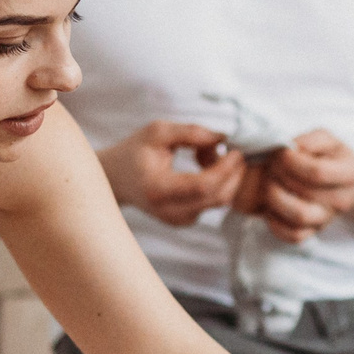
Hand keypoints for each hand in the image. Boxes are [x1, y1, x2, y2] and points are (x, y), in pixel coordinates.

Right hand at [100, 121, 245, 225]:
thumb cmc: (136, 151)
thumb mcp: (158, 132)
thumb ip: (191, 133)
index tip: (236, 151)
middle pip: (217, 198)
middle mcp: (169, 212)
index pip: (203, 186)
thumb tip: (223, 137)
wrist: (118, 178)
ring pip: (219, 200)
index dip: (225, 169)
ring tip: (203, 152)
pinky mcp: (186, 221)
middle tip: (229, 149)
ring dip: (223, 176)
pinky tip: (201, 165)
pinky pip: (213, 202)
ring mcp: (178, 220)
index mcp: (158, 189)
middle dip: (232, 173)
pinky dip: (216, 183)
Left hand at [258, 130, 353, 242]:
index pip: (317, 172)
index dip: (291, 160)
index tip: (283, 153)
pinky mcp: (314, 232)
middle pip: (303, 191)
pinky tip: (272, 206)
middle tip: (272, 165)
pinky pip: (293, 236)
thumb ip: (311, 140)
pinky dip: (276, 223)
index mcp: (348, 174)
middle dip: (279, 174)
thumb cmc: (335, 160)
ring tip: (271, 184)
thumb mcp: (329, 141)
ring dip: (275, 198)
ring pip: (299, 216)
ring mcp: (327, 218)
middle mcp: (340, 200)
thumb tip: (291, 149)